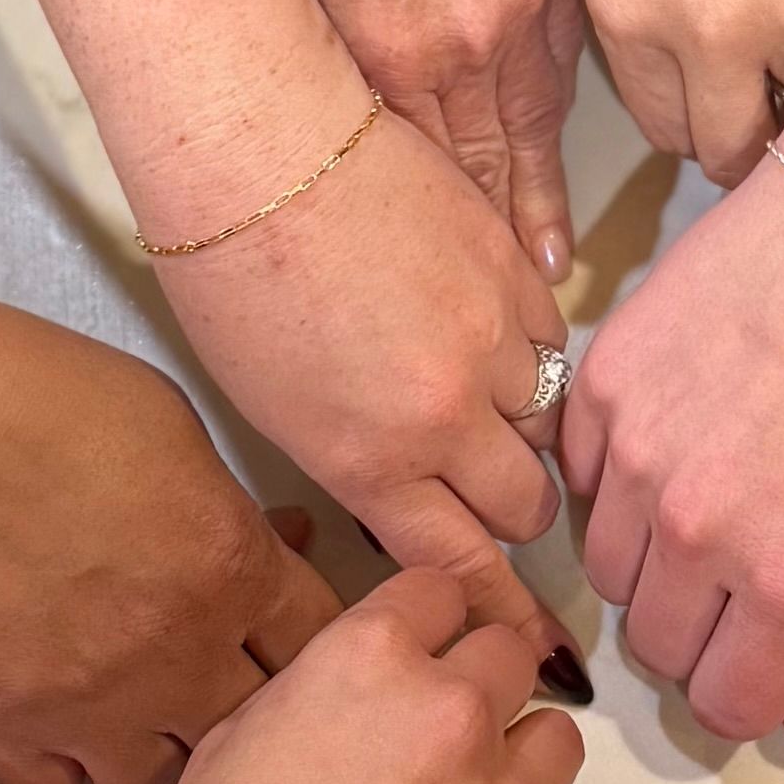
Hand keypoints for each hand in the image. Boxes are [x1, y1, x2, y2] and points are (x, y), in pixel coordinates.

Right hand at [0, 298, 338, 783]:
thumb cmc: (43, 395)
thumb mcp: (180, 431)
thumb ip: (232, 517)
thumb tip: (265, 551)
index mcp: (232, 568)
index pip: (326, 645)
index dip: (327, 645)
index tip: (306, 641)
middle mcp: (174, 655)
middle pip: (261, 733)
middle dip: (265, 716)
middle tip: (244, 695)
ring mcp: (85, 703)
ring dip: (176, 761)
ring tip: (162, 729)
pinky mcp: (2, 723)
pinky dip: (75, 773)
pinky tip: (78, 739)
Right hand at [130, 558, 591, 783]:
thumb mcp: (231, 746)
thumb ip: (317, 688)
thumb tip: (365, 686)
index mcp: (368, 661)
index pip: (438, 591)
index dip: (421, 626)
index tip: (412, 659)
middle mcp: (454, 714)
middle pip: (509, 653)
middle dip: (476, 684)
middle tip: (436, 738)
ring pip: (556, 741)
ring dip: (515, 761)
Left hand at [155, 99, 566, 566]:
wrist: (262, 145)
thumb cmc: (232, 271)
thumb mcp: (275, 406)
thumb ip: (358, 462)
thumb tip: (411, 488)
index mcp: (371, 461)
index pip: (463, 566)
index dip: (501, 609)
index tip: (527, 638)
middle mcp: (444, 415)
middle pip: (523, 506)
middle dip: (507, 509)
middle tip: (484, 485)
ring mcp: (490, 339)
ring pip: (547, 422)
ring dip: (521, 423)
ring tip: (478, 395)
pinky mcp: (513, 268)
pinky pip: (552, 339)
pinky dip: (528, 348)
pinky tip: (486, 331)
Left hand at [269, 0, 589, 287]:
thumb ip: (347, 52)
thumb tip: (368, 112)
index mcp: (392, 50)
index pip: (426, 171)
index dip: (447, 232)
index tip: (459, 278)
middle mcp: (470, 38)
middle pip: (495, 163)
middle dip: (513, 235)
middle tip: (536, 299)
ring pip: (540, 114)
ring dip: (542, 184)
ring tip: (554, 247)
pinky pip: (565, 44)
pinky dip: (557, 94)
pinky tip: (556, 134)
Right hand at [564, 156, 783, 740]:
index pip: (727, 705)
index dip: (751, 695)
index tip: (770, 660)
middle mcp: (699, 531)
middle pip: (658, 650)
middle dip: (703, 636)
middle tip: (748, 580)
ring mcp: (636, 454)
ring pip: (610, 574)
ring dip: (657, 565)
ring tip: (715, 507)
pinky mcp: (601, 385)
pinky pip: (581, 483)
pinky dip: (619, 484)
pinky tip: (683, 443)